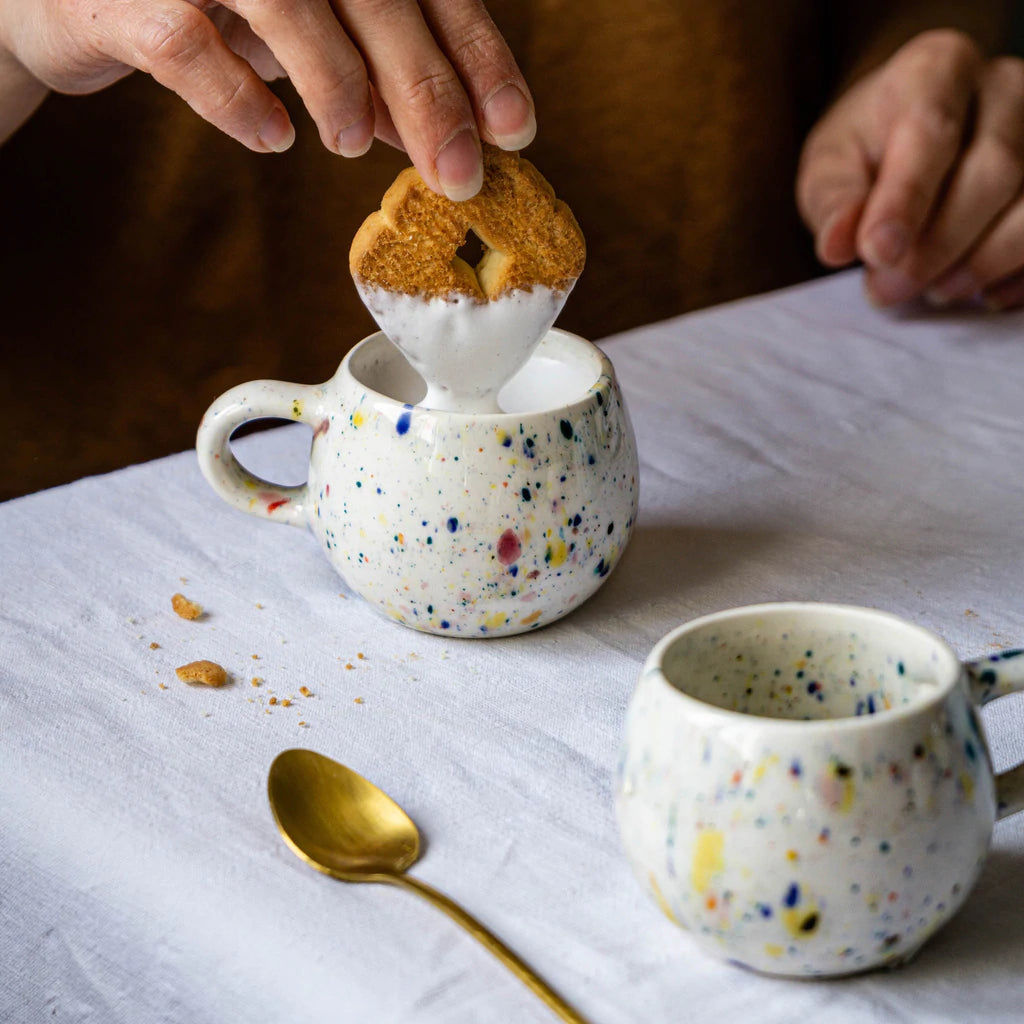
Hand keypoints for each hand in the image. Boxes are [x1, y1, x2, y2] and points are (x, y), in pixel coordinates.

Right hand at [0, 0, 534, 199]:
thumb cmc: (207, 3)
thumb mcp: (304, 31)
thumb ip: (370, 68)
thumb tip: (436, 131)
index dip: (475, 55)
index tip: (514, 129)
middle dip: (427, 89)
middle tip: (460, 173)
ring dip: (336, 80)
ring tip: (352, 145)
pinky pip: (185, 40)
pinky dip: (235, 95)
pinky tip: (272, 136)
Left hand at [797, 29, 1023, 310]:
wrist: (908, 137)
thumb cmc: (868, 152)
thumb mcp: (831, 168)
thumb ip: (833, 201)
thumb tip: (838, 245)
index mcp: (936, 69)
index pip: (932, 130)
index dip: (906, 199)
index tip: (878, 252)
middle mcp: (1005, 86)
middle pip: (995, 169)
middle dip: (940, 244)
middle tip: (890, 289)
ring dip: (985, 261)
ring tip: (935, 290)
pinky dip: (1019, 274)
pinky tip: (982, 295)